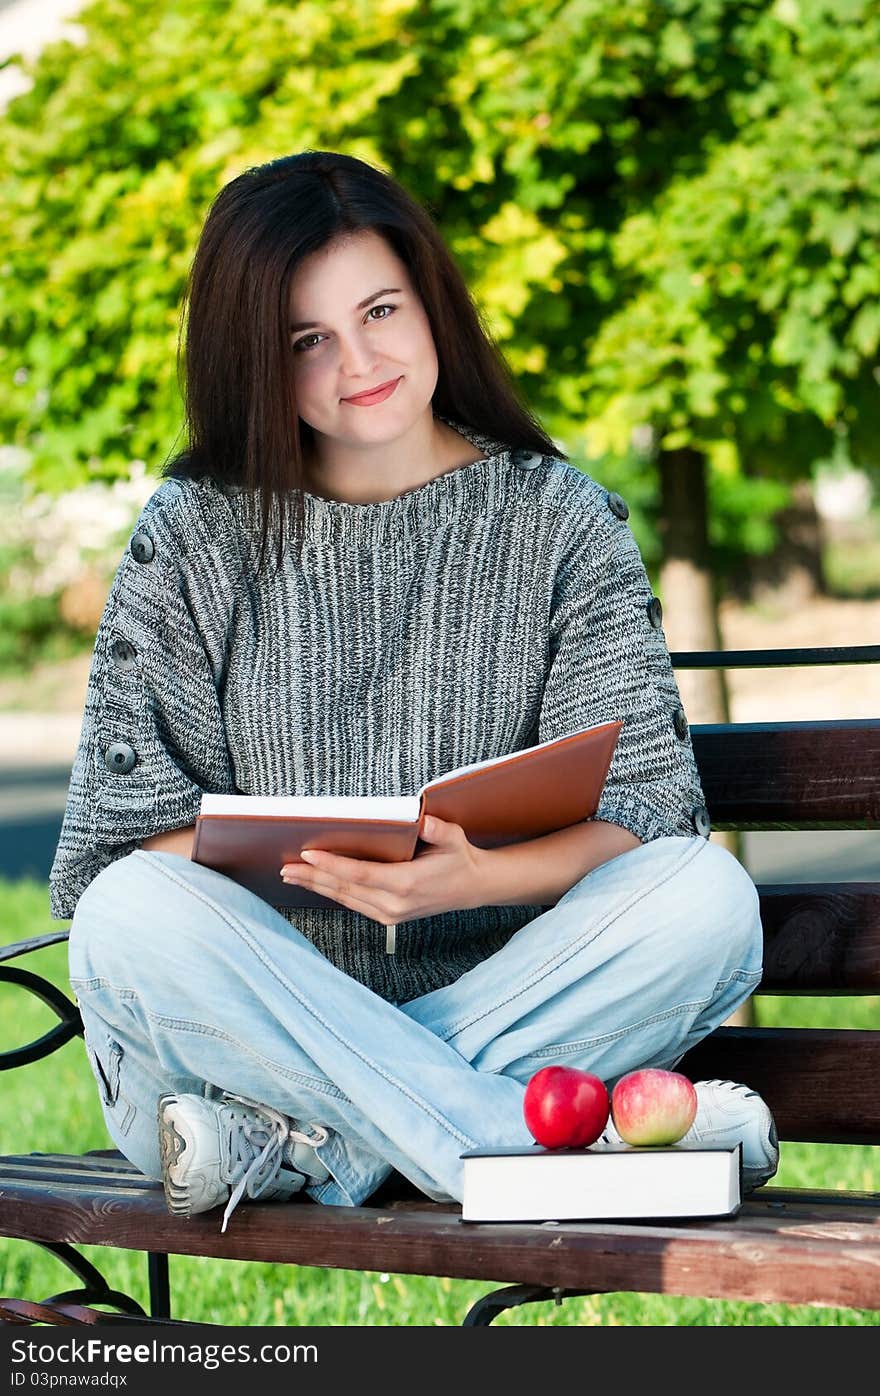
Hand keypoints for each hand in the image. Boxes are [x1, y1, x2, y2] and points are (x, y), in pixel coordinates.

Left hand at [280, 816, 489, 925]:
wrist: (473, 888)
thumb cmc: (460, 860)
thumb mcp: (455, 840)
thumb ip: (439, 831)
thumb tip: (425, 820)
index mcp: (406, 884)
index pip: (359, 874)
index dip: (331, 865)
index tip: (308, 854)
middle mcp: (394, 904)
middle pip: (344, 890)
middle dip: (313, 878)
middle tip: (286, 867)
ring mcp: (390, 914)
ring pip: (345, 900)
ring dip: (317, 887)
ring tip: (292, 876)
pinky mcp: (388, 918)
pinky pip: (353, 905)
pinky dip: (332, 894)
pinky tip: (316, 885)